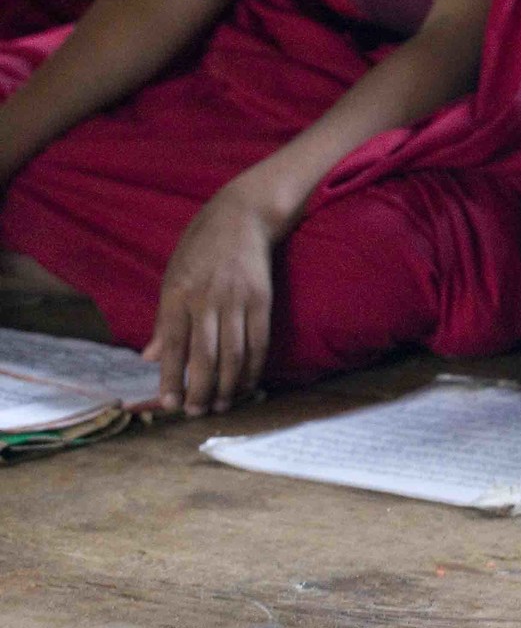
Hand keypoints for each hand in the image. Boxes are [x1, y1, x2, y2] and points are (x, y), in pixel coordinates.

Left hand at [145, 181, 281, 415]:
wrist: (241, 216)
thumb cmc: (200, 249)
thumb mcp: (171, 277)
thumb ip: (164, 321)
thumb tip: (150, 358)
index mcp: (178, 295)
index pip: (173, 345)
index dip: (171, 377)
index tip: (169, 403)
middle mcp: (207, 300)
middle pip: (205, 355)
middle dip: (199, 389)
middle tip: (195, 412)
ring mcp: (238, 300)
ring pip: (234, 353)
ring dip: (227, 385)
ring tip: (220, 405)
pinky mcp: (263, 300)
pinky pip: (259, 341)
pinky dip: (254, 367)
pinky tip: (247, 383)